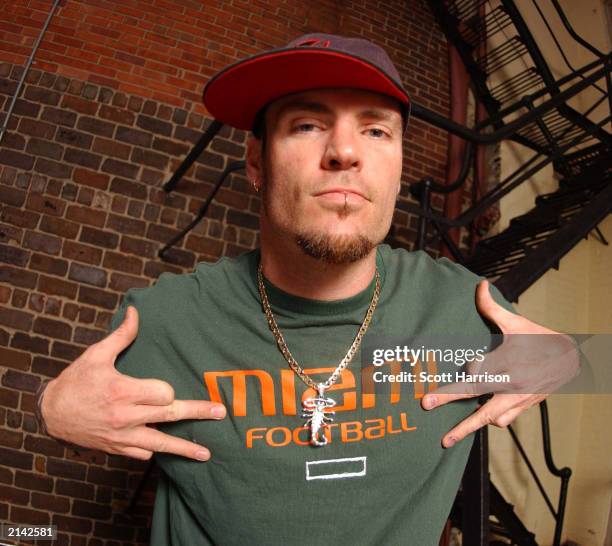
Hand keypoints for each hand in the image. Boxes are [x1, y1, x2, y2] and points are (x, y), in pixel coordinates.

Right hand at [41, 306, 225, 460]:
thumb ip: (121, 335)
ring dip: (185, 448)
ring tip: (206, 453)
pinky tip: (167, 448)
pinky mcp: (117, 449)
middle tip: (221, 412)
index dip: (168, 390)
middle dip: (198, 412)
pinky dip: (155, 449)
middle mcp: (125, 416)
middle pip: (171, 415)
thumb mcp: (96, 355)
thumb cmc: (76, 381)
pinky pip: (143, 454)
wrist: (51, 415)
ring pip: (161, 443)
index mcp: (123, 391)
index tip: (165, 388)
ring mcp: (122, 436)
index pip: (163, 393)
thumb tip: (136, 312)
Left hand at [420, 280, 579, 447]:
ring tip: (448, 439)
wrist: (570, 360)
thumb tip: (480, 285)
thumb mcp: (516, 323)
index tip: (464, 364)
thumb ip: (492, 308)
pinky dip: (490, 419)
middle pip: (477, 397)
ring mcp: (518, 399)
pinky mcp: (522, 407)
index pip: (479, 371)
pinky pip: (502, 420)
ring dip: (469, 425)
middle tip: (426, 404)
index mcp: (509, 363)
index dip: (470, 368)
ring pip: (490, 418)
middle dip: (449, 400)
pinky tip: (475, 420)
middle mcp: (512, 385)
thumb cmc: (538, 338)